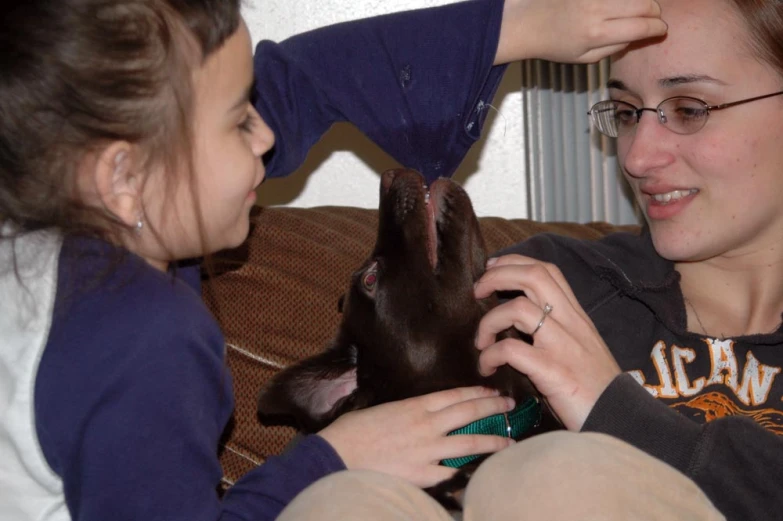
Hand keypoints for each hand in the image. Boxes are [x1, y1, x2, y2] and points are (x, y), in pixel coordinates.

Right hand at [317, 386, 515, 486]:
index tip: (492, 392)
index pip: (455, 395)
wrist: (337, 454)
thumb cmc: (352, 431)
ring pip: (470, 441)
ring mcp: (427, 450)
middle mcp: (426, 424)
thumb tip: (416, 414)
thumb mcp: (381, 411)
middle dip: (493, 407)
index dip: (478, 393)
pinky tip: (482, 473)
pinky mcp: (423, 474)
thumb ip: (404, 412)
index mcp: (415, 406)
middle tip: (510, 406)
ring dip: (493, 440)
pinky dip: (468, 472)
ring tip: (510, 441)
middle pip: (469, 411)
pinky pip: (452, 473)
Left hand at [474, 254, 620, 430]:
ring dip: (489, 321)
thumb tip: (521, 320)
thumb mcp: (581, 348)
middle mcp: (571, 323)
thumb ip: (557, 329)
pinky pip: (511, 350)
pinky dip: (490, 355)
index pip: (547, 270)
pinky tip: (487, 367)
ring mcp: (563, 346)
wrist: (619, 421)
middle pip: (533, 276)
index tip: (492, 267)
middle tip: (478, 290)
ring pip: (518, 308)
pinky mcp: (554, 371)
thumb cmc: (596, 388)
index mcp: (576, 316)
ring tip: (481, 342)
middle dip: (498, 276)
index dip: (515, 262)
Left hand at [495, 0, 666, 64]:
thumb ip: (614, 48)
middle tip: (653, 18)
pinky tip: (624, 5)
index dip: (657, 29)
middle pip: (643, 4)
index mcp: (596, 34)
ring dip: (643, 1)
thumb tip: (638, 37)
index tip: (661, 30)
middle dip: (655, 11)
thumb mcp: (585, 58)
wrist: (529, 23)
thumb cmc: (555, 45)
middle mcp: (597, 10)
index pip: (640, 28)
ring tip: (641, 9)